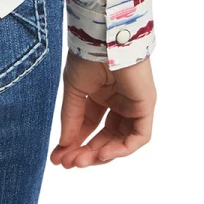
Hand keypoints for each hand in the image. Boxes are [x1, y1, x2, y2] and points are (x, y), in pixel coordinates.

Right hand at [50, 53, 155, 167]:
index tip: (58, 158)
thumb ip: (71, 119)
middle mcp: (118, 102)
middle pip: (104, 137)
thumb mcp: (74, 90)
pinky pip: (138, 137)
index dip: (74, 143)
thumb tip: (63, 147)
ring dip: (102, 154)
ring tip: (82, 160)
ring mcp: (133, 105)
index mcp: (100, 95)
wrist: (103, 40)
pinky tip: (102, 153)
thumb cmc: (87, 57)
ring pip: (121, 141)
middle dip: (86, 152)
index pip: (88, 127)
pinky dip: (122, 149)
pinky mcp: (146, 107)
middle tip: (69, 163)